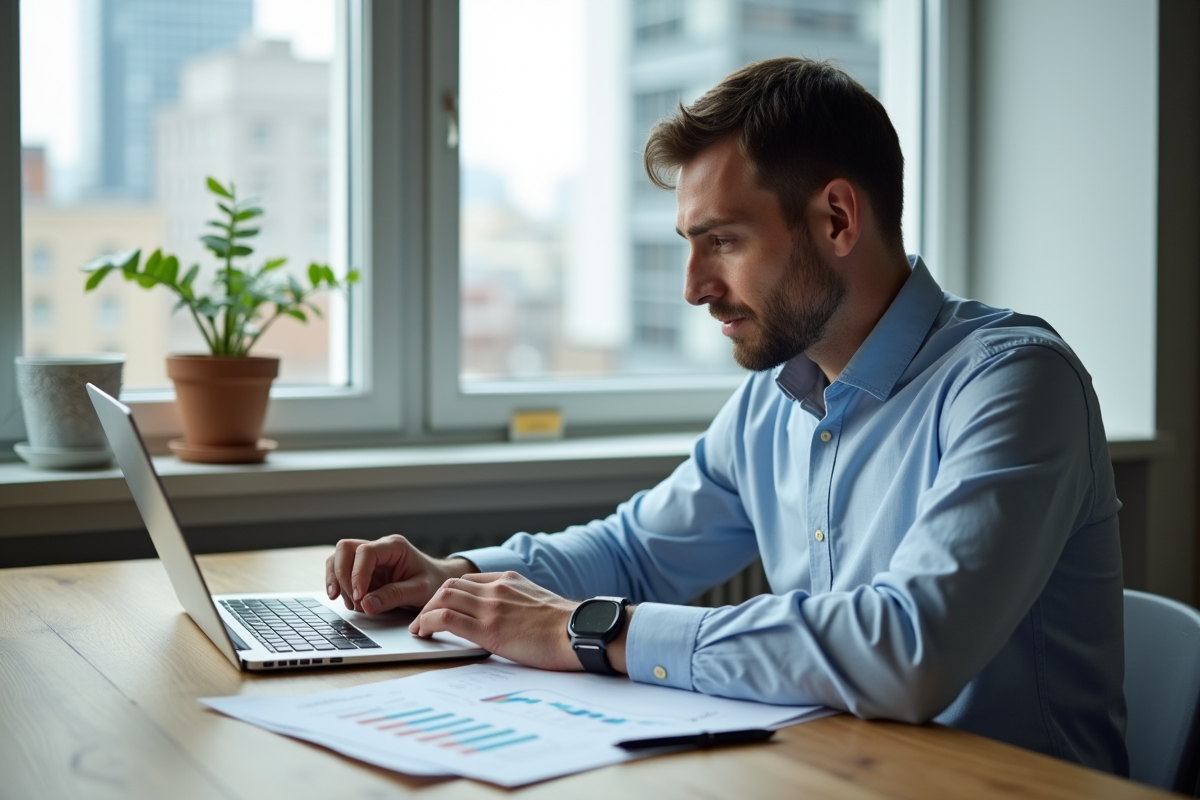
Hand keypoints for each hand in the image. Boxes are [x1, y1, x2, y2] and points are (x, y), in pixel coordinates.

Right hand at [325, 534, 477, 614]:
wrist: (437, 582)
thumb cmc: (432, 582)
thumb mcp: (420, 591)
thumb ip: (394, 596)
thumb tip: (366, 605)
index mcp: (395, 546)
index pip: (366, 552)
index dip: (357, 574)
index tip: (360, 597)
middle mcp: (378, 547)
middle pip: (345, 549)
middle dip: (342, 576)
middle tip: (354, 601)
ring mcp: (368, 558)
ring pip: (337, 558)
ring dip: (337, 581)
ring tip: (351, 604)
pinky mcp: (362, 570)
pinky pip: (340, 571)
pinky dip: (339, 586)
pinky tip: (349, 601)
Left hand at [409, 571, 583, 671]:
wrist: (580, 633)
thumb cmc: (568, 627)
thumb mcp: (540, 604)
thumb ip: (520, 605)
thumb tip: (513, 620)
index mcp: (510, 581)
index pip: (468, 580)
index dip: (449, 593)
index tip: (441, 607)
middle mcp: (497, 589)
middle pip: (449, 585)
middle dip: (431, 601)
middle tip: (424, 618)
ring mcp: (491, 607)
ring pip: (442, 597)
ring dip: (424, 612)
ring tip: (420, 628)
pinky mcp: (488, 629)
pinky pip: (445, 618)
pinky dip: (428, 622)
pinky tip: (425, 633)